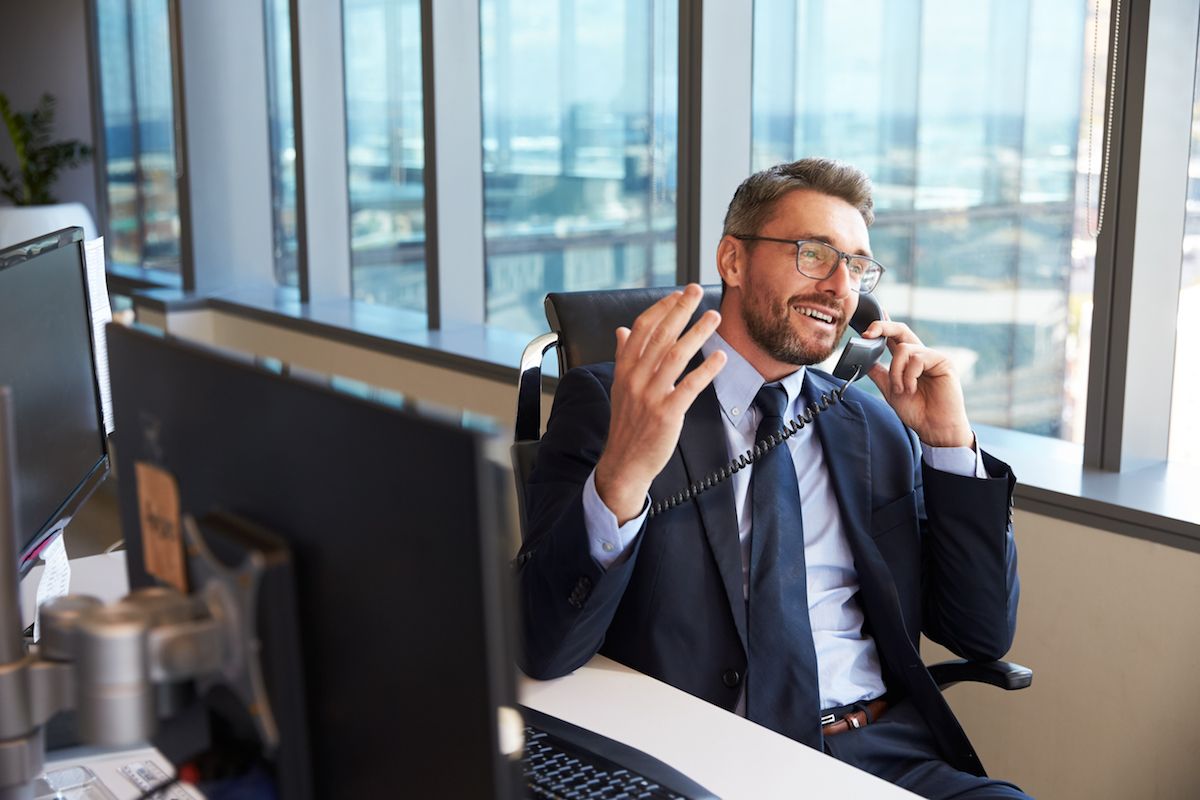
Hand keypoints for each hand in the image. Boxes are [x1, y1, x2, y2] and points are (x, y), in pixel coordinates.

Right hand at [594, 284, 725, 523]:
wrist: (624, 462)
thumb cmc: (627, 424)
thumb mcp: (619, 387)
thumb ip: (623, 356)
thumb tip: (622, 330)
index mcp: (624, 369)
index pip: (642, 329)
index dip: (661, 308)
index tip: (678, 294)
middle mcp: (635, 378)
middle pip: (660, 335)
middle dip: (680, 309)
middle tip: (697, 290)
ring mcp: (651, 395)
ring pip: (676, 355)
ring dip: (697, 332)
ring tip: (714, 316)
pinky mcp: (667, 413)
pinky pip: (690, 385)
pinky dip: (706, 369)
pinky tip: (720, 356)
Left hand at [862, 320, 972, 447]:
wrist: (934, 428)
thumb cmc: (917, 411)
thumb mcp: (891, 390)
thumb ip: (880, 374)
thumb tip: (863, 360)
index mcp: (908, 361)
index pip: (894, 338)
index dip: (882, 326)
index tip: (867, 324)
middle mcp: (921, 355)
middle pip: (901, 330)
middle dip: (882, 327)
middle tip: (867, 333)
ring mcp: (932, 357)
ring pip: (904, 349)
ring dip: (896, 371)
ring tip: (901, 389)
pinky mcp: (943, 361)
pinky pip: (917, 359)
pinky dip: (909, 375)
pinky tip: (911, 388)